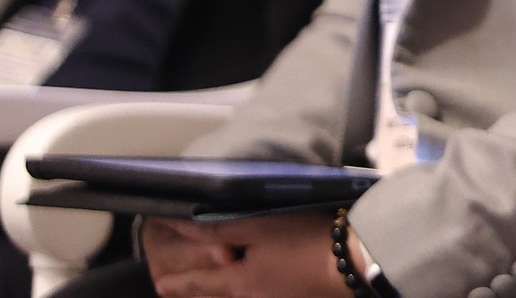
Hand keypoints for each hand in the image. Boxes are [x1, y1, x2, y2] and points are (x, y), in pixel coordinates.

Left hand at [143, 212, 352, 297]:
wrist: (355, 262)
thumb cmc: (305, 241)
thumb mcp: (258, 227)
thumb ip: (218, 227)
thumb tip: (184, 225)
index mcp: (239, 284)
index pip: (198, 284)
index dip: (177, 281)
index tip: (159, 284)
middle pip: (220, 296)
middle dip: (200, 291)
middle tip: (179, 288)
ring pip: (241, 295)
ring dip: (225, 289)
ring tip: (217, 283)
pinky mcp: (297, 295)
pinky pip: (263, 294)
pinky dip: (250, 287)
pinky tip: (257, 279)